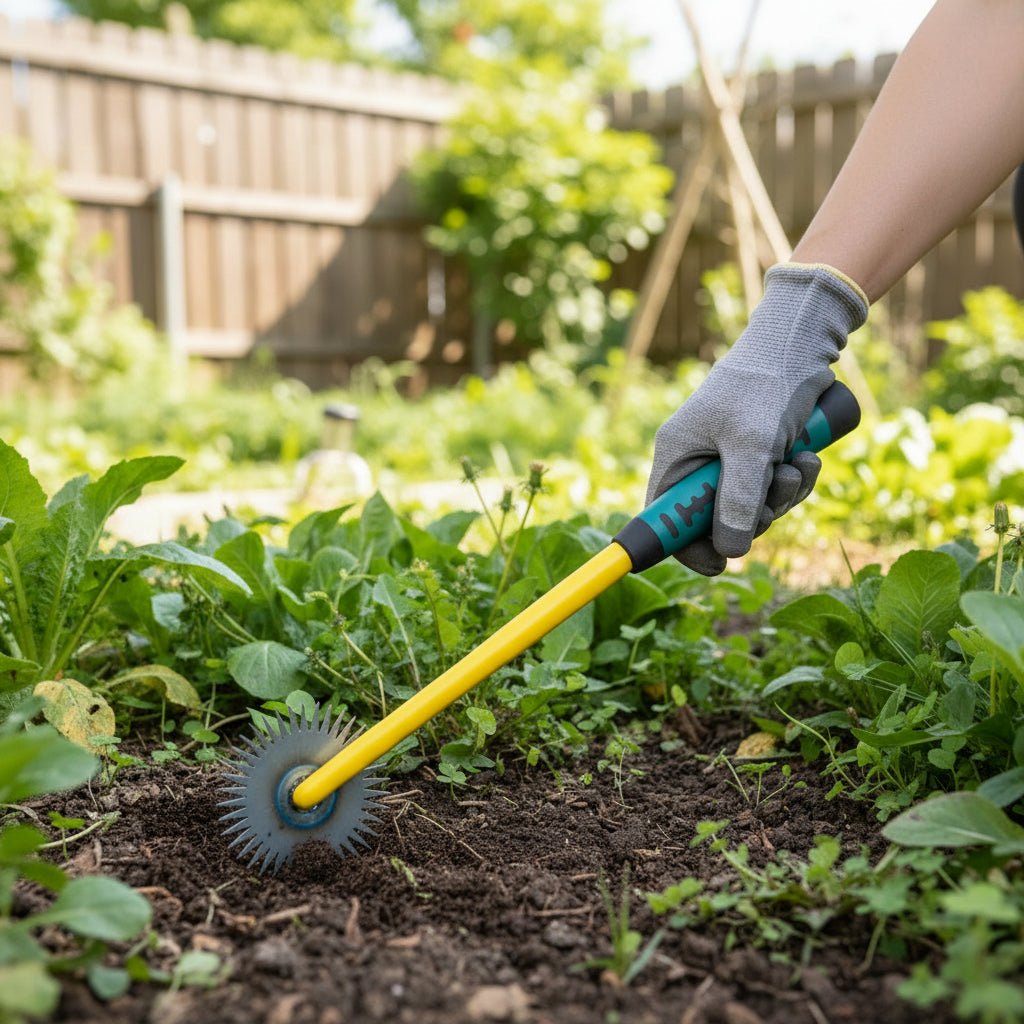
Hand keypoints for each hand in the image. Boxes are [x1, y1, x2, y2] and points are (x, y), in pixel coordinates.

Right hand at [646, 263, 867, 575]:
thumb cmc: (767, 384)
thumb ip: (740, 499)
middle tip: (775, 496)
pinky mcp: (758, 454)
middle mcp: (697, 460)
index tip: (719, 565)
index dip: (685, 546)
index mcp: (677, 455)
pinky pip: (772, 490)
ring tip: (798, 465)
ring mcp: (729, 458)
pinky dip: (793, 482)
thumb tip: (730, 550)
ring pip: (751, 507)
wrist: (803, 340)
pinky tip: (807, 459)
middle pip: (713, 520)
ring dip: (781, 496)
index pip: (664, 518)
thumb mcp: (753, 445)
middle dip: (753, 516)